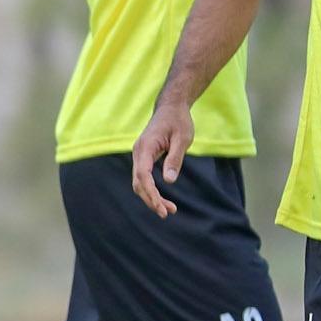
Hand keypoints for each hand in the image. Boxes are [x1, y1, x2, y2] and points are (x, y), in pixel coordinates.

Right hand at [129, 104, 195, 218]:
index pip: (143, 176)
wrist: (171, 107)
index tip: (162, 207)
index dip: (151, 194)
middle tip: (167, 213)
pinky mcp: (143, 158)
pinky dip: (151, 190)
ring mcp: (139, 155)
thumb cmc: (178, 121)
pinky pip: (143, 178)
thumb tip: (169, 181)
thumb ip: (175, 159)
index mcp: (146, 147)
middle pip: (138, 183)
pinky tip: (162, 199)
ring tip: (169, 209)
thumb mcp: (182, 138)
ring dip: (151, 197)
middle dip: (151, 200)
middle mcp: (138, 152)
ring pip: (139, 183)